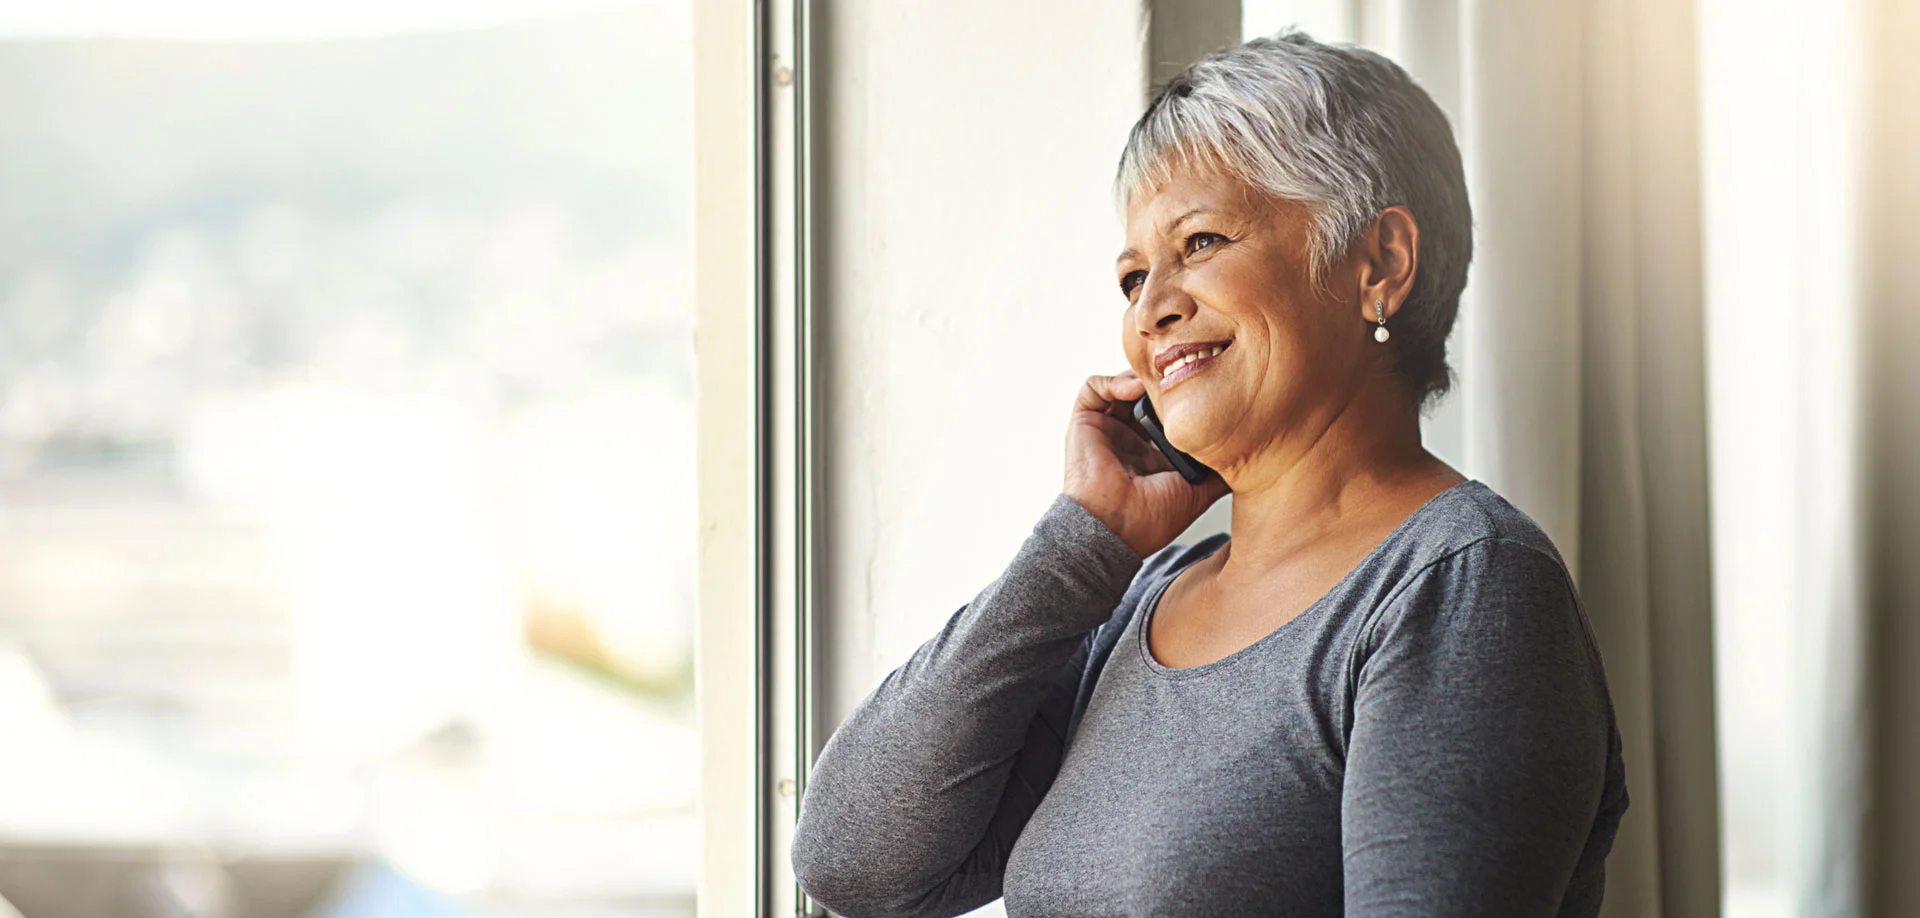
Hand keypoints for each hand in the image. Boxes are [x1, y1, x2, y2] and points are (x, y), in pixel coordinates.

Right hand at [1063, 371, 1230, 557]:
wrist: (1115, 528)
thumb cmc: (1152, 518)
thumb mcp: (1200, 491)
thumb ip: (1221, 471)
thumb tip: (1251, 453)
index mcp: (1152, 453)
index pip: (1169, 414)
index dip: (1184, 398)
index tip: (1201, 388)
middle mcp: (1129, 438)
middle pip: (1147, 395)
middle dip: (1164, 381)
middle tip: (1184, 374)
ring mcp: (1106, 429)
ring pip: (1124, 386)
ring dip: (1142, 377)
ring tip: (1161, 380)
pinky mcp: (1085, 422)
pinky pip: (1095, 387)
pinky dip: (1114, 381)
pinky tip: (1134, 389)